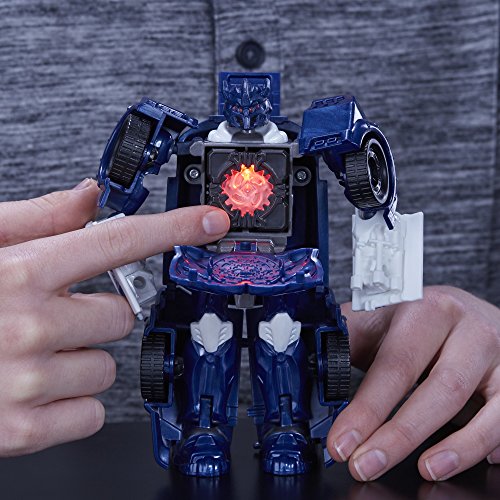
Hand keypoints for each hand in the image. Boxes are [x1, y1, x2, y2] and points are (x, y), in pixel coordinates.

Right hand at [0, 179, 228, 455]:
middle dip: (95, 316)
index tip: (211, 221)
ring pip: (107, 367)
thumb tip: (87, 199)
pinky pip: (92, 413)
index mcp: (22, 269)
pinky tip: (32, 392)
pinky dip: (71, 406)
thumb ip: (36, 220)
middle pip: (122, 315)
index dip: (175, 227)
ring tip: (29, 356)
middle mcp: (29, 322)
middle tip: (52, 318)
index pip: (120, 239)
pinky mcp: (20, 430)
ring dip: (78, 362)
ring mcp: (27, 380)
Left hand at [327, 286, 499, 480]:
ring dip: (452, 449)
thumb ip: (347, 338)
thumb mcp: (382, 320)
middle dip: (398, 435)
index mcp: (426, 310)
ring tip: (423, 470)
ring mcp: (498, 356)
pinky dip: (486, 445)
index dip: (367, 408)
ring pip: (483, 410)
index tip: (342, 441)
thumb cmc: (420, 321)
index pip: (395, 365)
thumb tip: (308, 358)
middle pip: (438, 389)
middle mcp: (468, 330)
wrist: (470, 312)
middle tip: (365, 463)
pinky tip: (462, 458)